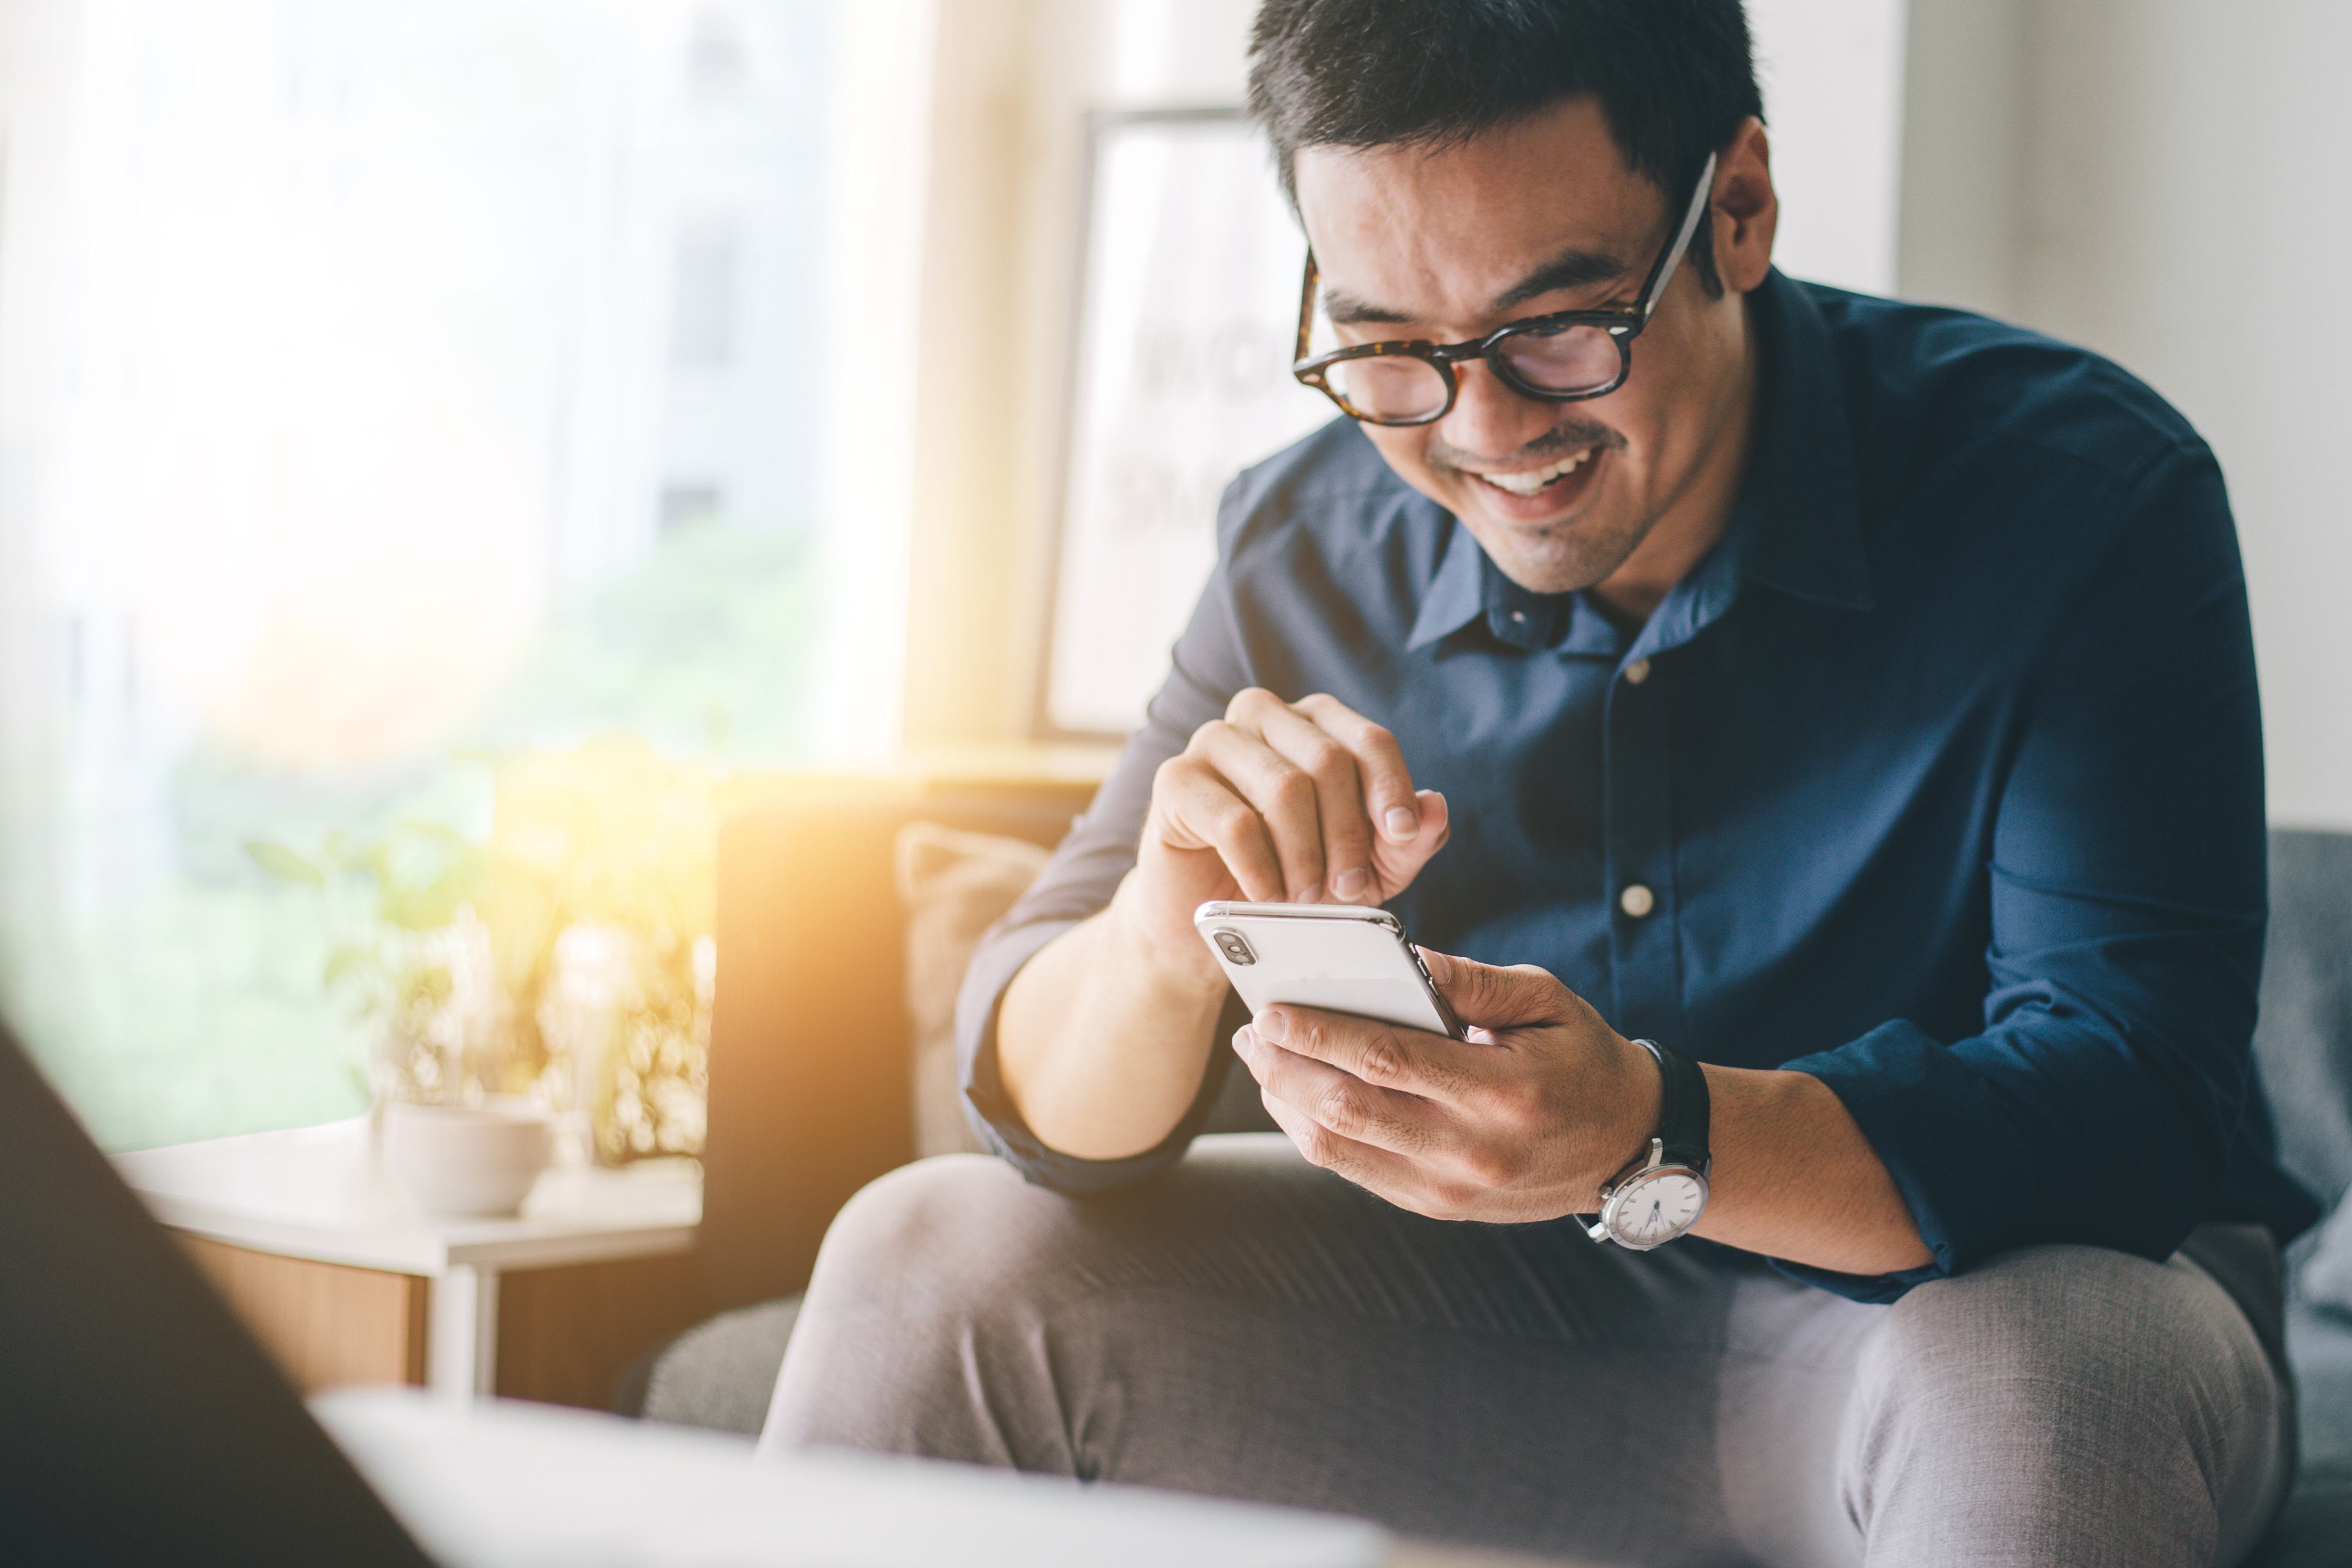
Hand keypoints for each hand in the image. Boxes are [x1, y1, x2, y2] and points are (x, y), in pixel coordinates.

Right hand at [1111, 688, 1449, 969]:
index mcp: (1315, 722)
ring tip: (1305, 897)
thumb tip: (1435, 808)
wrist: (1208, 916)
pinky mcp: (1175, 779)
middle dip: (1347, 835)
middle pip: (1327, 761)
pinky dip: (1261, 869)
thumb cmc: (1294, 878)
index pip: (1368, 740)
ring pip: (1284, 788)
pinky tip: (1267, 896)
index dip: (1391, 789)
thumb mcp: (1366, 868)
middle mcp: (1264, 716)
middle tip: (1347, 889)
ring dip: (1305, 856)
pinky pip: (1234, 821)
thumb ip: (1406, 841)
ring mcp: (1214, 741)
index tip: (1400, 836)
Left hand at [1231, 949, 1660, 1223]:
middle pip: (1348, 1109)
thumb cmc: (1582, 1059)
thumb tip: (1404, 958)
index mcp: (1501, 1092)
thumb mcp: (1546, 1001)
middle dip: (1286, 1067)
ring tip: (1262, 1060)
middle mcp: (1471, 1151)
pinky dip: (1314, 1132)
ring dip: (1287, 1103)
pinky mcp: (1437, 1208)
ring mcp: (1450, 1190)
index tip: (1272, 1008)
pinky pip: (1355, 1171)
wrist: (1627, 1147)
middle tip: (1252, 1030)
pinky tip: (1295, 1096)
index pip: (1386, 1060)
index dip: (1320, 1034)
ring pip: (1340, 1149)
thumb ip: (1472, 981)